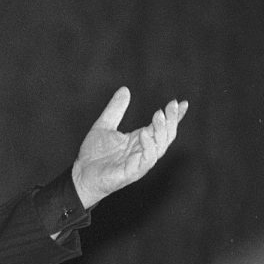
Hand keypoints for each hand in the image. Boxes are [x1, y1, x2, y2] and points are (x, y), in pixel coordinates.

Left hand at [72, 86, 188, 208]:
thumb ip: (115, 109)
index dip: (174, 116)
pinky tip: (144, 133)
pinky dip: (148, 147)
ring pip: (160, 147)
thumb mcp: (104, 125)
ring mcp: (139, 162)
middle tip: (172, 105)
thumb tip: (125, 89)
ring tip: (159, 115)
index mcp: (140, 140)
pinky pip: (146, 160)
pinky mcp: (132, 172)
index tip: (182, 103)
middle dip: (171, 120)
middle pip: (165, 136)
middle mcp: (143, 151)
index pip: (162, 127)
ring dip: (162, 131)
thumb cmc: (93, 154)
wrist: (81, 174)